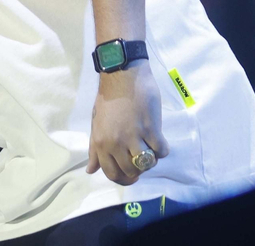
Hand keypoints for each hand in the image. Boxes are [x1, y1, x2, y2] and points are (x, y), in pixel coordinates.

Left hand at [86, 64, 169, 184]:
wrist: (122, 75)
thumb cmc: (108, 98)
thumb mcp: (97, 125)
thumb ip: (95, 149)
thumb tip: (91, 170)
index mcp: (101, 144)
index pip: (112, 174)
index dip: (124, 179)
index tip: (132, 175)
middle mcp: (116, 143)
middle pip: (131, 172)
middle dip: (139, 169)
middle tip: (142, 158)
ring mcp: (134, 137)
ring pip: (146, 164)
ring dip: (151, 159)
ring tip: (150, 147)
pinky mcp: (150, 129)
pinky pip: (161, 151)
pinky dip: (163, 149)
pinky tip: (159, 139)